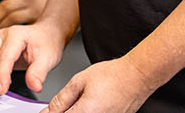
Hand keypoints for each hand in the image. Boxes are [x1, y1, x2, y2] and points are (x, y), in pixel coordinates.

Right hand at [0, 21, 67, 95]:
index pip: (3, 57)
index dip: (1, 75)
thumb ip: (39, 72)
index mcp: (15, 35)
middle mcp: (2, 36)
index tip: (2, 89)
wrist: (45, 34)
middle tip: (0, 89)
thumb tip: (33, 86)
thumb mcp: (48, 58)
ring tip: (0, 84)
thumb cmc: (46, 42)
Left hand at [38, 57, 154, 112]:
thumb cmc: (114, 76)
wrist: (138, 76)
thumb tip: (48, 111)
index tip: (46, 112)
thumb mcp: (79, 81)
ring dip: (76, 112)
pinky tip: (89, 104)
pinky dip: (87, 112)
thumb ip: (62, 99)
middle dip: (64, 112)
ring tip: (82, 100)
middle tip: (65, 104)